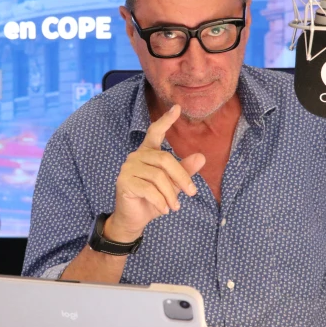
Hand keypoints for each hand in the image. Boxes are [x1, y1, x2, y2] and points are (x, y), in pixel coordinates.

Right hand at [105, 105, 205, 241]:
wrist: (134, 218)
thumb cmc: (153, 199)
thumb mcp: (172, 185)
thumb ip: (184, 171)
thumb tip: (201, 157)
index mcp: (148, 152)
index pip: (155, 132)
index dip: (166, 120)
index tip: (177, 107)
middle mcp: (136, 156)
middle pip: (165, 159)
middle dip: (182, 177)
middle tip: (192, 193)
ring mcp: (128, 168)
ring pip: (158, 176)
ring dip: (171, 194)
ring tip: (175, 207)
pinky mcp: (124, 181)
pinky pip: (149, 189)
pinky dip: (160, 201)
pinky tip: (165, 209)